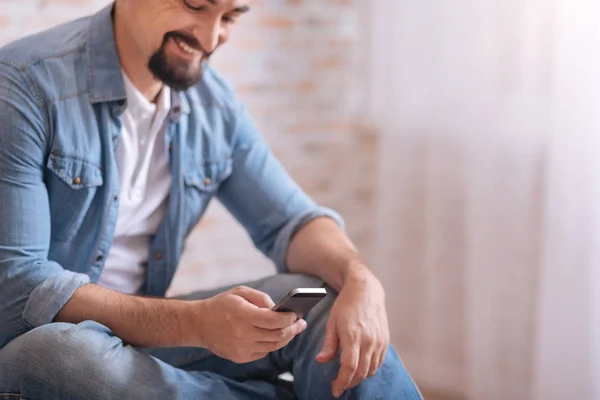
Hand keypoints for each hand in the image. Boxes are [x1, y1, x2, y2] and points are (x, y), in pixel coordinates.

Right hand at [192, 286, 305, 363]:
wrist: (199, 324)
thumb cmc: (222, 305)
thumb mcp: (240, 292)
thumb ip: (261, 298)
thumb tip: (279, 309)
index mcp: (243, 315)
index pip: (274, 320)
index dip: (289, 318)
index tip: (297, 314)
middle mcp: (243, 333)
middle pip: (277, 335)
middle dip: (293, 329)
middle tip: (301, 323)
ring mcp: (241, 348)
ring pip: (273, 346)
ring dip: (286, 338)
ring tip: (293, 330)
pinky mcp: (240, 357)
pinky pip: (263, 352)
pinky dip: (272, 344)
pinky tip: (277, 336)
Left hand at [316, 268, 389, 397]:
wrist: (366, 290)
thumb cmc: (346, 305)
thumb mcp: (332, 322)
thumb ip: (329, 344)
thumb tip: (321, 360)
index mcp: (353, 335)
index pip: (349, 367)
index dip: (342, 381)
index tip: (335, 389)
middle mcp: (369, 340)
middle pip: (361, 372)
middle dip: (349, 383)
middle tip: (338, 385)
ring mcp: (379, 341)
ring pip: (371, 370)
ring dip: (359, 378)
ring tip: (348, 378)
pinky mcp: (385, 341)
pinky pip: (378, 362)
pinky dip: (369, 370)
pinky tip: (360, 368)